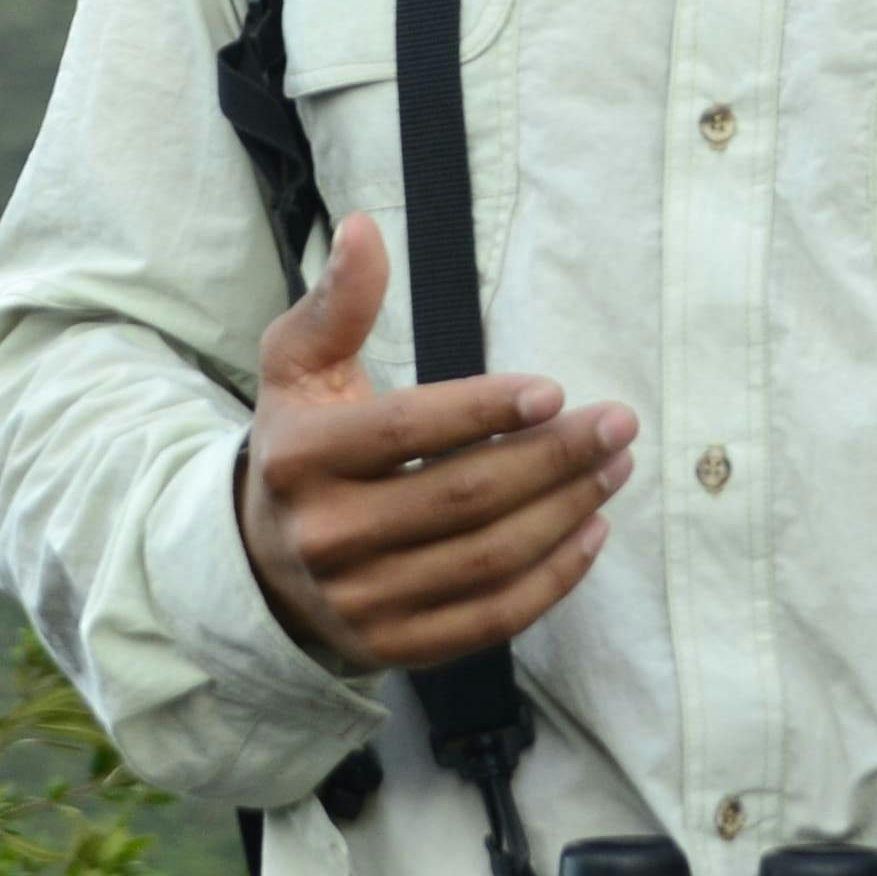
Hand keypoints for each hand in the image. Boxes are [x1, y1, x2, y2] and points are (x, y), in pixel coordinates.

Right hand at [237, 213, 635, 671]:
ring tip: (614, 468)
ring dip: (564, 512)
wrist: (258, 566)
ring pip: (487, 560)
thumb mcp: (297, 369)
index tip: (555, 391)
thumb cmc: (301, 447)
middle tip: (618, 425)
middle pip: (463, 498)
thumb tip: (366, 228)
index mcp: (301, 459)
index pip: (408, 433)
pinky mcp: (395, 648)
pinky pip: (490, 618)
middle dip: (554, 459)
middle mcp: (327, 537)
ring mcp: (362, 602)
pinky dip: (552, 581)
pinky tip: (592, 533)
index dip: (485, 411)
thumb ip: (337, 303)